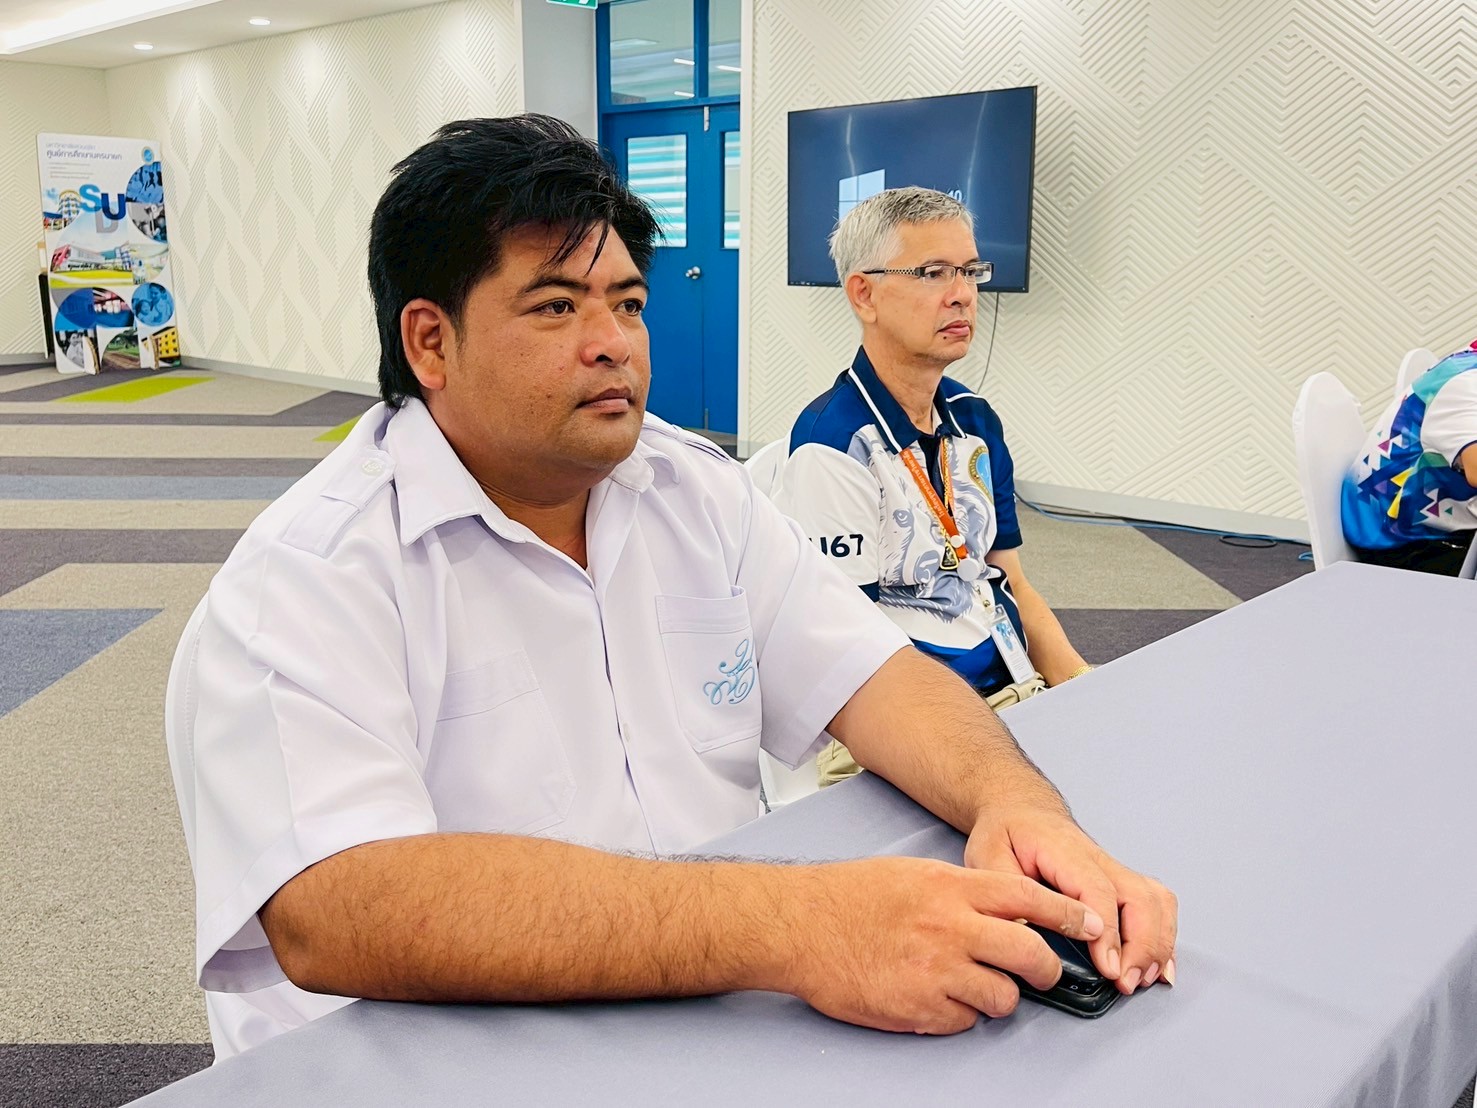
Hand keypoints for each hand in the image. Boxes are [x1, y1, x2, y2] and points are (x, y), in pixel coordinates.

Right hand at [777, 857, 1104, 1033]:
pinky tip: (936, 998)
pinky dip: (958, 1015)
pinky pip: (964, 1021)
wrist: (799, 926)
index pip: (1029, 898)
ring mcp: (937, 971)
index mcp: (951, 888)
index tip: (1090, 923)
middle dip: (1047, 970)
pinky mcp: (920, 1008)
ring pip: (1003, 998)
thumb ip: (961, 892)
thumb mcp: (914, 874)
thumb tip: (1004, 911)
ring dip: (997, 997)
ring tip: (972, 986)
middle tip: (1043, 973)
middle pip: (1031, 955)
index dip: (1068, 914)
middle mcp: (951, 927)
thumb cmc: (849, 896)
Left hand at [963, 807, 1177, 993]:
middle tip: (1125, 982)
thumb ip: (1005, 892)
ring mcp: (1114, 870)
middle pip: (1139, 898)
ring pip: (1155, 900)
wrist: (1020, 810)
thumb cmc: (1006, 833)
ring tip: (1141, 979)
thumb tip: (1024, 932)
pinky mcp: (1120, 882)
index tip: (1108, 968)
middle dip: (1141, 945)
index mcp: (1065, 851)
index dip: (1108, 933)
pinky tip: (1159, 966)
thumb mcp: (987, 856)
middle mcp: (1098, 859)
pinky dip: (1164, 936)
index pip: (1098, 892)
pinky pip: (1157, 905)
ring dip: (1157, 942)